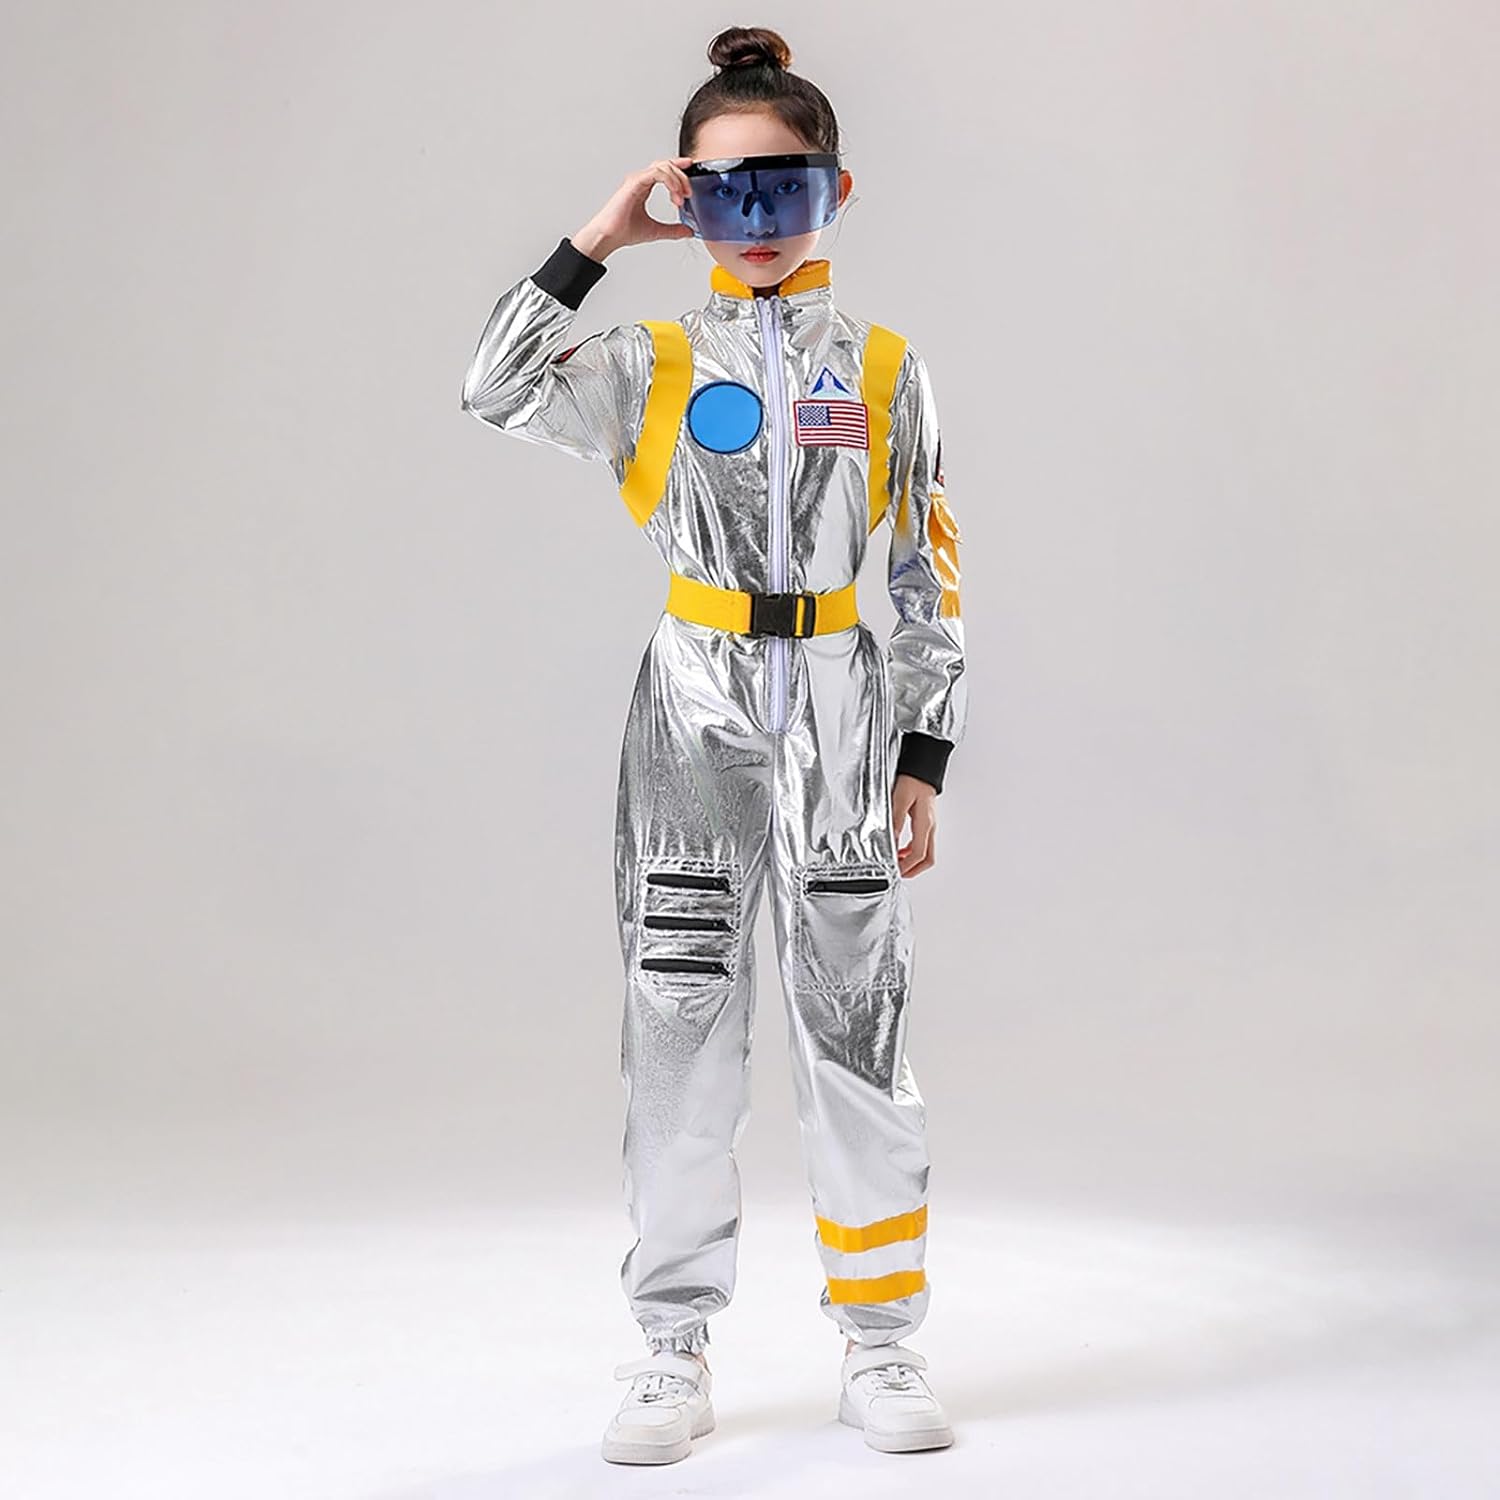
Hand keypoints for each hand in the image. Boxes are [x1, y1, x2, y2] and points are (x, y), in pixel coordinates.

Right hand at [572, 157, 696, 260]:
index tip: (691, 168)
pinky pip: (656, 173)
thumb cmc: (623, 231)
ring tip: (681, 197)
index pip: (664, 170)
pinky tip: (675, 192)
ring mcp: (637, 180)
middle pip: (666, 165)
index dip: (679, 167)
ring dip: (677, 179)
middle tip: (689, 193)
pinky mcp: (634, 183)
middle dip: (681, 176)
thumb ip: (673, 230)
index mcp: (644, 186)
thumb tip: (689, 231)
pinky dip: (669, 180)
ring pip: (663, 166)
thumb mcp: (656, 230)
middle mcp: (640, 180)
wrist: (609, 237)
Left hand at [893, 774, 937, 876]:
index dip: (907, 866)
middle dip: (914, 870)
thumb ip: (896, 820)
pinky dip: (912, 851)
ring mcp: (930, 826)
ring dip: (913, 862)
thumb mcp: (900, 799)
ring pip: (927, 853)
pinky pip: (922, 843)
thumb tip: (892, 840)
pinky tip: (901, 849)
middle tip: (899, 873)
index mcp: (925, 824)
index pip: (919, 854)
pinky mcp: (926, 822)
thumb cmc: (914, 780)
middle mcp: (930, 827)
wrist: (923, 769)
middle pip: (928, 859)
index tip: (896, 870)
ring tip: (898, 863)